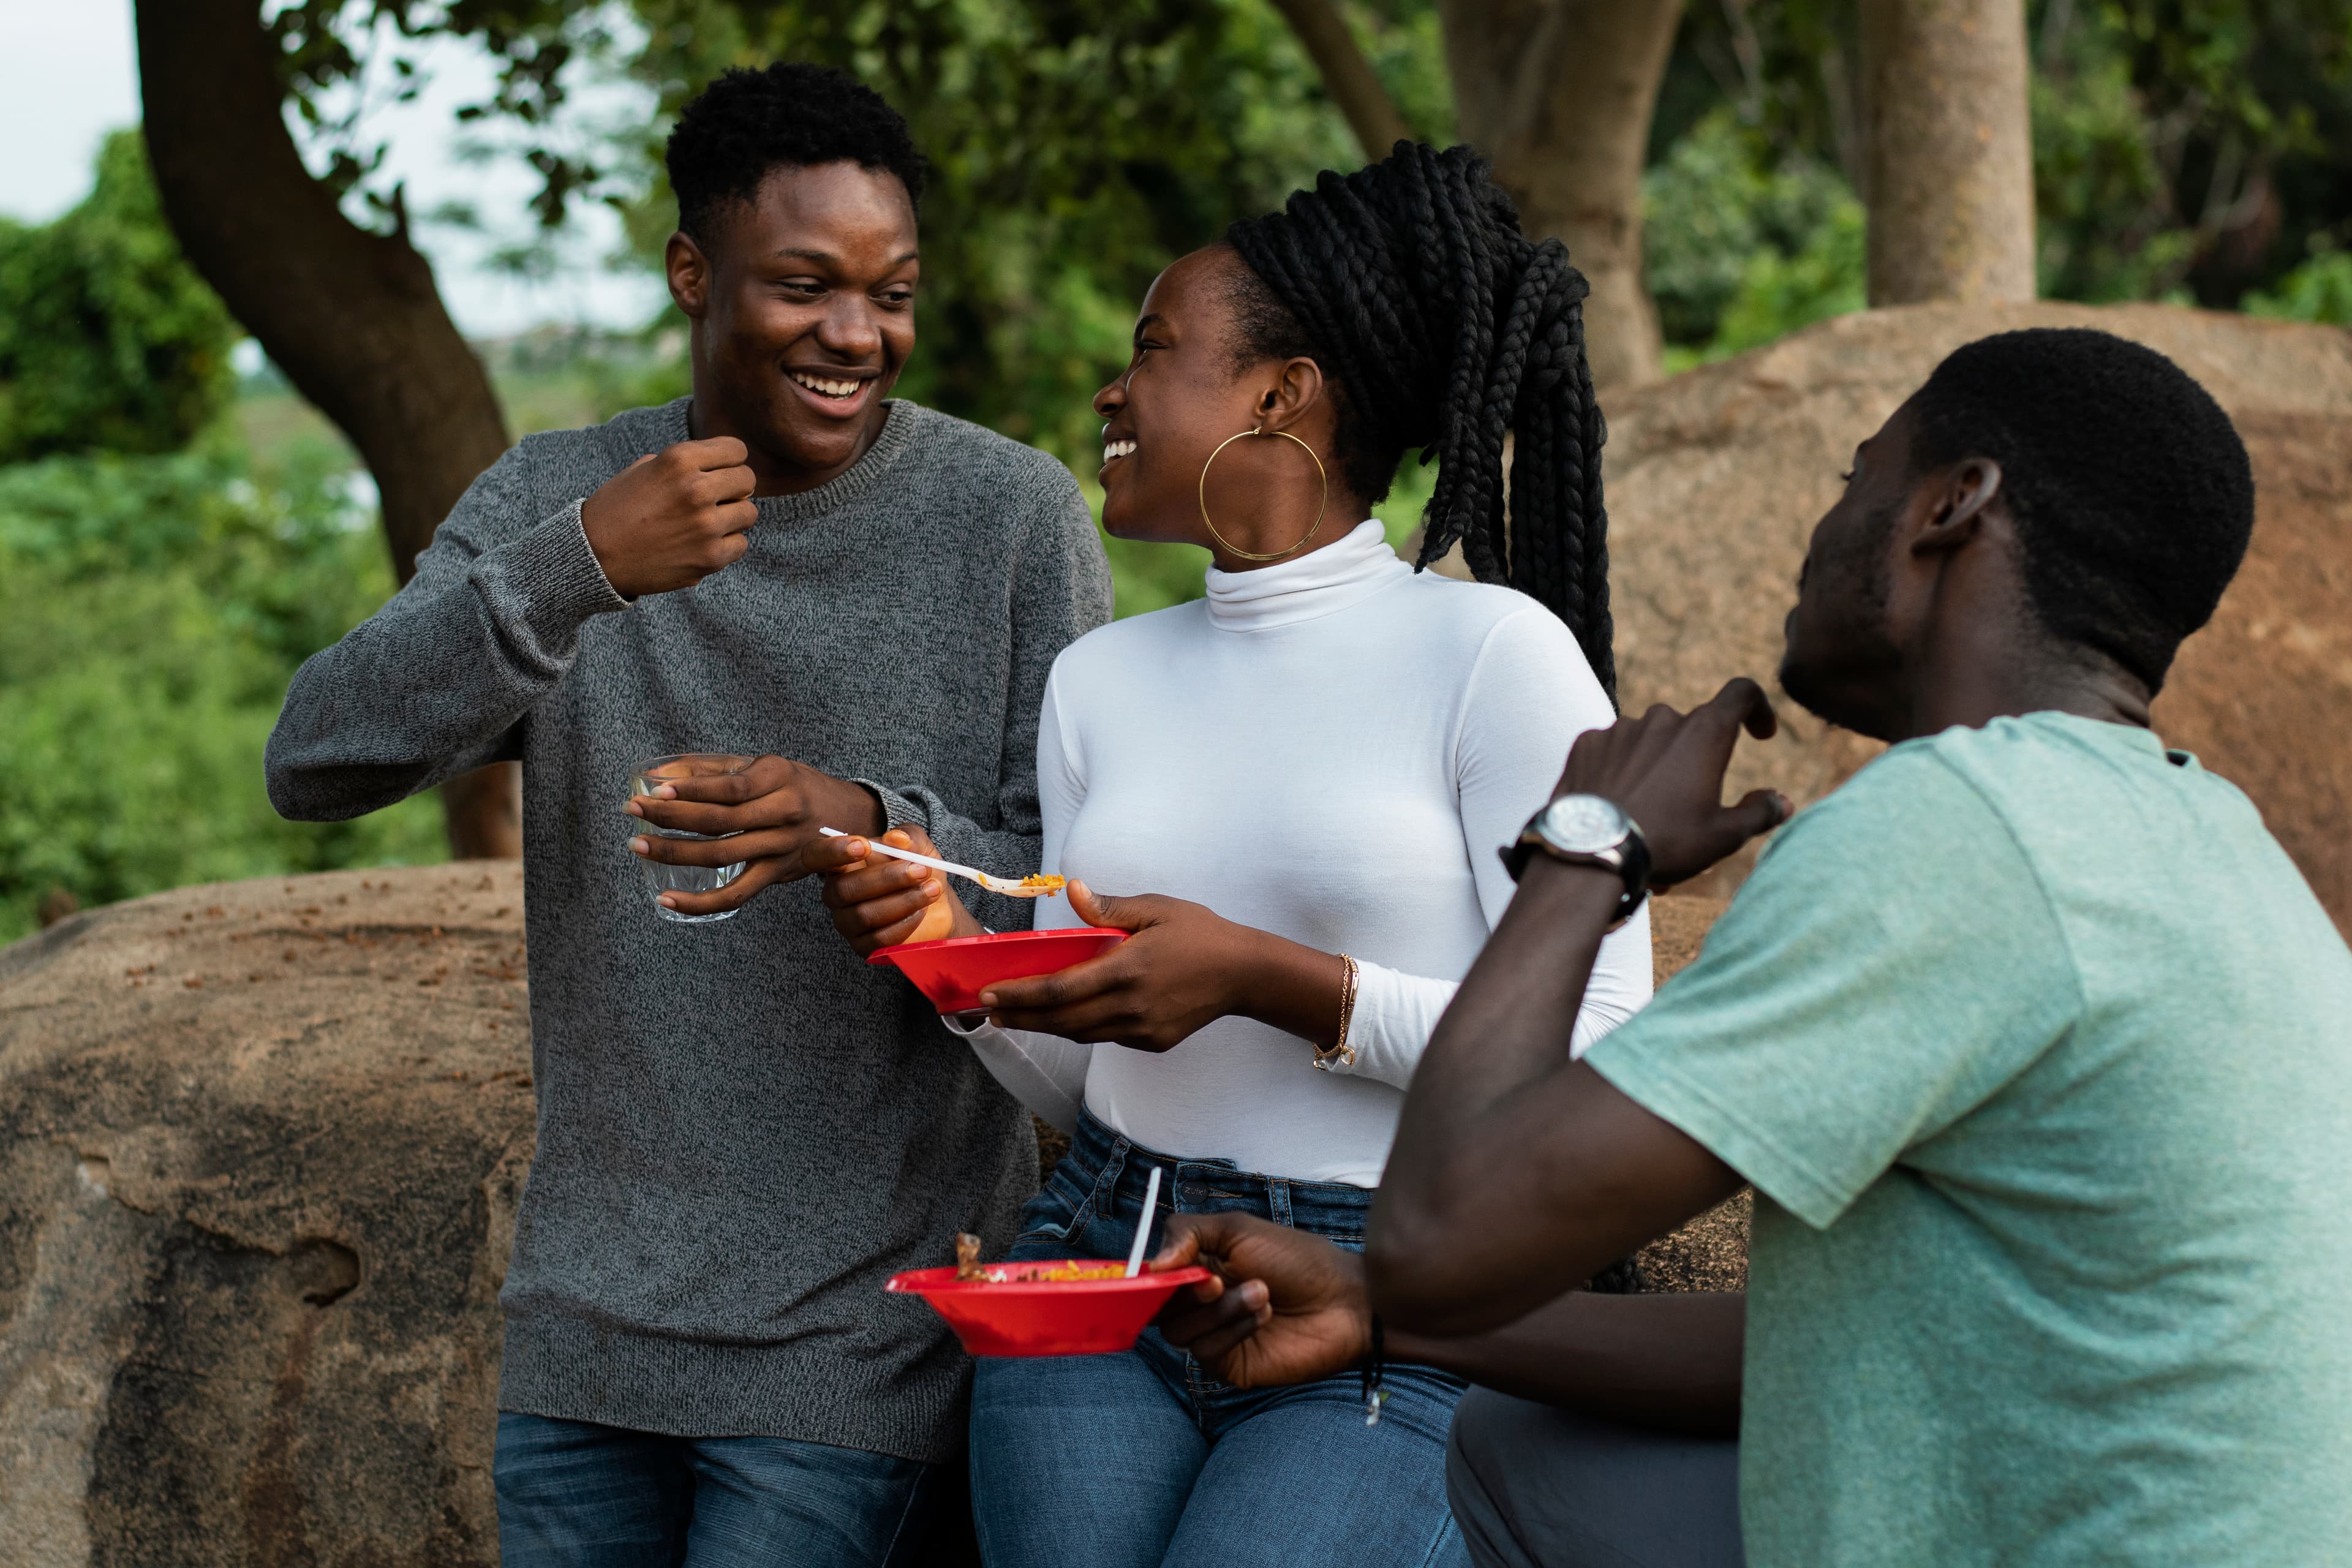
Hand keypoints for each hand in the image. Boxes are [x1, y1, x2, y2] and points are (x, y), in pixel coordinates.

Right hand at [580, 437, 757, 597]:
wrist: (595, 556)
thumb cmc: (618, 508)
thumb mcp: (645, 468)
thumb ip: (686, 462)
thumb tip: (724, 466)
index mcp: (680, 459)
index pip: (737, 450)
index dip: (730, 460)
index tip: (720, 471)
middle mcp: (697, 489)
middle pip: (747, 480)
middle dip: (735, 487)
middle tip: (717, 498)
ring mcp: (706, 525)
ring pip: (749, 513)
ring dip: (733, 517)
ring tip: (707, 522)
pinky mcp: (710, 557)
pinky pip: (741, 544)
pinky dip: (727, 545)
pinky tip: (702, 543)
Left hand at [627, 755, 883, 916]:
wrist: (848, 817)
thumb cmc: (796, 786)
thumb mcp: (765, 766)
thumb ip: (714, 769)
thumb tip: (660, 772)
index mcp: (780, 777)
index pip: (729, 787)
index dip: (690, 790)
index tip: (654, 790)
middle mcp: (785, 812)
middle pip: (720, 821)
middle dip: (670, 817)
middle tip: (632, 811)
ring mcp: (782, 848)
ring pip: (721, 857)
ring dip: (674, 853)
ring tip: (639, 845)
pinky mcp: (777, 876)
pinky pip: (735, 896)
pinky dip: (698, 903)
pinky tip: (665, 899)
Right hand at [818, 825, 982, 954]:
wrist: (937, 906)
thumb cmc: (919, 870)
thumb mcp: (919, 846)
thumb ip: (907, 837)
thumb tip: (895, 838)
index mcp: (840, 863)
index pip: (815, 856)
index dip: (832, 851)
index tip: (863, 846)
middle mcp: (836, 893)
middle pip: (843, 889)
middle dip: (886, 878)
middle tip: (920, 869)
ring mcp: (847, 922)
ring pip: (863, 915)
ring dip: (903, 900)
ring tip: (931, 889)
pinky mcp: (863, 947)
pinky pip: (878, 939)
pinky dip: (905, 923)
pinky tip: (922, 911)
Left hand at [975, 884, 1248, 1049]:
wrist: (1244, 974)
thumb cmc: (1199, 933)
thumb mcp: (1156, 908)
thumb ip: (1110, 907)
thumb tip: (1072, 890)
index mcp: (1128, 969)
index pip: (1060, 989)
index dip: (1020, 995)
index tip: (990, 994)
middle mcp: (1131, 1005)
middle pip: (1061, 1020)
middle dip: (1021, 1017)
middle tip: (990, 1011)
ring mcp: (1142, 1029)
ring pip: (1080, 1033)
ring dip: (1045, 1026)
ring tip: (1017, 1016)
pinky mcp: (1152, 1042)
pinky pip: (1106, 1036)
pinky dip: (1081, 1027)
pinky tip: (1066, 1016)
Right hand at [1152, 1212, 1371, 1389]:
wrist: (1345, 1300)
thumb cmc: (1298, 1259)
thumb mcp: (1239, 1229)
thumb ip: (1188, 1232)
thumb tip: (1153, 1264)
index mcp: (1200, 1267)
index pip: (1153, 1277)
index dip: (1151, 1275)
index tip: (1164, 1269)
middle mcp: (1201, 1303)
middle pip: (1157, 1307)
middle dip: (1186, 1292)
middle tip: (1216, 1281)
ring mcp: (1215, 1335)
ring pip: (1179, 1331)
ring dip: (1219, 1309)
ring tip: (1262, 1292)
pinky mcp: (1230, 1364)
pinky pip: (1206, 1352)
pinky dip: (1233, 1329)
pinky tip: (1265, 1315)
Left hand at [1554, 678, 1791, 887]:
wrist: (1590, 854)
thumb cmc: (1666, 843)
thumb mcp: (1723, 836)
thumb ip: (1759, 813)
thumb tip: (1782, 801)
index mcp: (1704, 733)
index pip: (1742, 693)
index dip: (1757, 708)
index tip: (1760, 734)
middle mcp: (1662, 719)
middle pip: (1691, 728)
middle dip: (1696, 760)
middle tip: (1688, 808)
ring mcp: (1620, 728)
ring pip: (1649, 739)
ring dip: (1656, 765)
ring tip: (1648, 814)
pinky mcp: (1587, 743)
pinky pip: (1613, 748)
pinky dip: (1620, 769)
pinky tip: (1616, 804)